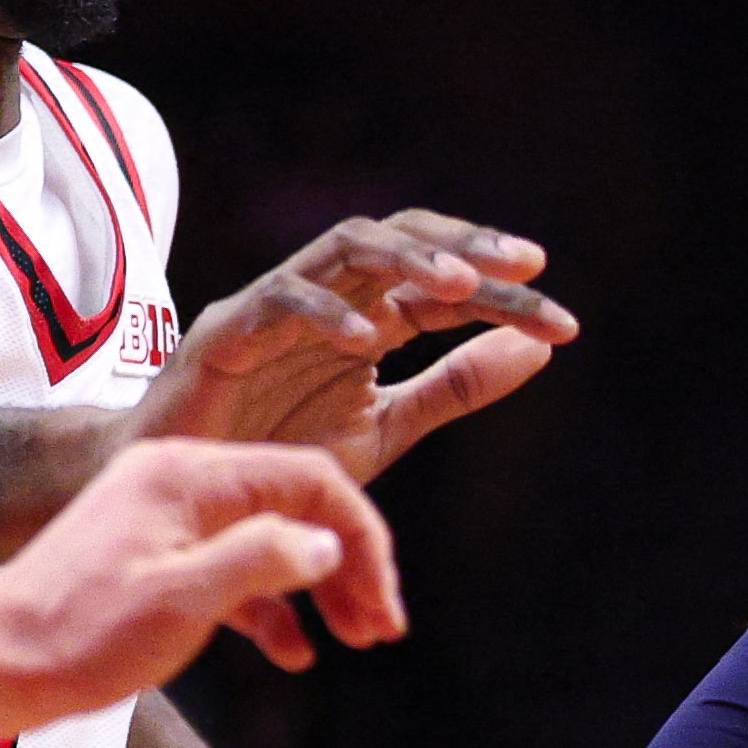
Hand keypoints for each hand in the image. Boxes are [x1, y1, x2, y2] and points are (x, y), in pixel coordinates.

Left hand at [0, 439, 400, 718]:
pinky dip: (270, 605)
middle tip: (379, 628)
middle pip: (296, 504)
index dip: (362, 539)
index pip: (311, 479)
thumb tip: (327, 544)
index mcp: (189, 474)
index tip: (384, 604)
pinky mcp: (154, 555)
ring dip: (318, 587)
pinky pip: (232, 567)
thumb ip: (263, 560)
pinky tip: (295, 651)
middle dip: (347, 564)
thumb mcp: (183, 599)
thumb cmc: (80, 634)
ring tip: (353, 639)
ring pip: (269, 537)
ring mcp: (165, 517)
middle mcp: (179, 479)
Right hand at [126, 211, 571, 485]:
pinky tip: (365, 334)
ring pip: (343, 251)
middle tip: (525, 264)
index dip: (502, 293)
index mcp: (369, 321)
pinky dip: (319, 311)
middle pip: (402, 245)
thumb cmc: (277, 458)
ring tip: (460, 284)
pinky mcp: (222, 334)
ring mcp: (274, 309)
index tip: (563, 321)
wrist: (184, 502)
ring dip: (404, 259)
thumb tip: (539, 350)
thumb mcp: (384, 428)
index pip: (444, 288)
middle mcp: (328, 301)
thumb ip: (455, 387)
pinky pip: (274, 302)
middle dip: (465, 248)